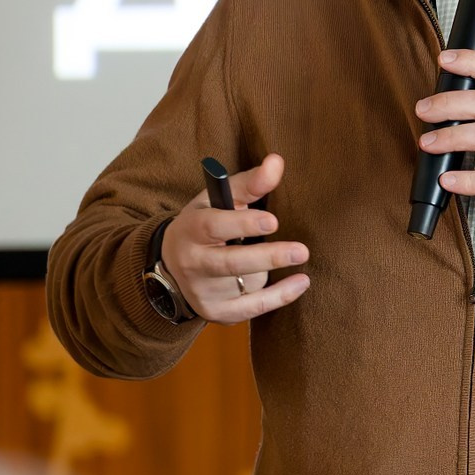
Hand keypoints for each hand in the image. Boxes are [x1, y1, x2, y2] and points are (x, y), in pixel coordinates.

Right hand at [159, 153, 309, 322]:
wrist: (172, 265)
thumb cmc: (205, 224)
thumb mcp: (219, 200)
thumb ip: (250, 183)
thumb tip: (277, 162)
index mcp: (191, 230)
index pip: (214, 226)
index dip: (242, 224)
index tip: (273, 221)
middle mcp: (193, 264)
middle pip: (229, 263)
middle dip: (266, 258)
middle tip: (301, 251)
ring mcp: (203, 292)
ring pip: (244, 285)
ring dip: (270, 271)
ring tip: (293, 255)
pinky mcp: (216, 312)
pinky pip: (252, 309)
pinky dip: (279, 297)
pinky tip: (301, 282)